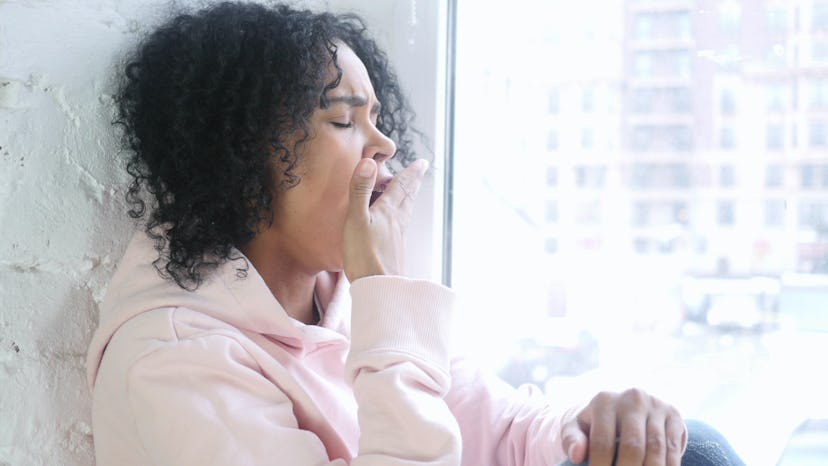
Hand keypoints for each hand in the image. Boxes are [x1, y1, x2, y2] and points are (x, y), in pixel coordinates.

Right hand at [342, 158, 427, 281]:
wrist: (377, 287)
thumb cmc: (364, 254)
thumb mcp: (356, 218)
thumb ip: (360, 190)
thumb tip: (369, 162)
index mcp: (388, 211)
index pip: (401, 186)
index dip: (411, 172)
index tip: (422, 162)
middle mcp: (397, 221)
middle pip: (407, 197)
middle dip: (412, 182)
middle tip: (420, 171)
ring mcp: (397, 237)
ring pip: (405, 211)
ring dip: (409, 197)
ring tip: (411, 191)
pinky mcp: (394, 249)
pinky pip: (401, 225)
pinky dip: (402, 215)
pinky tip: (399, 222)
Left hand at [561, 388, 686, 465]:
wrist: (620, 406)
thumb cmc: (594, 424)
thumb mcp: (577, 428)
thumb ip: (572, 440)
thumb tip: (576, 455)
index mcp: (604, 400)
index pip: (602, 441)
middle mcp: (632, 398)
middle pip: (633, 446)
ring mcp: (655, 405)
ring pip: (656, 448)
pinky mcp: (673, 415)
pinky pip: (674, 447)